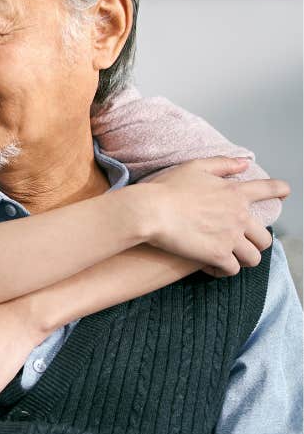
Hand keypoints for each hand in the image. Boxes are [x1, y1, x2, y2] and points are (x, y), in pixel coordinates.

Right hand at [143, 157, 287, 275]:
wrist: (150, 211)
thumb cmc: (167, 188)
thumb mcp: (194, 167)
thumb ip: (222, 164)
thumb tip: (244, 163)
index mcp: (234, 193)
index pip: (267, 190)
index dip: (279, 190)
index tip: (284, 192)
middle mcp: (238, 216)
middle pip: (264, 237)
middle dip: (256, 242)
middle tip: (242, 242)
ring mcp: (230, 238)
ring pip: (253, 257)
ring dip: (243, 259)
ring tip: (229, 258)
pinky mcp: (217, 256)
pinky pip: (232, 270)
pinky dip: (223, 270)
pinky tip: (211, 266)